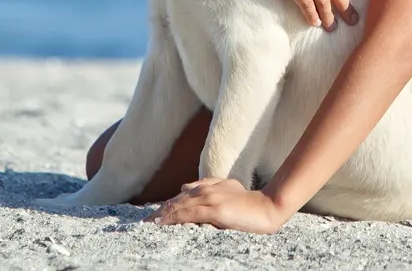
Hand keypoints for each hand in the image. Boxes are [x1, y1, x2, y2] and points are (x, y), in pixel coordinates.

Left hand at [145, 178, 289, 232]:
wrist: (268, 207)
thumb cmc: (250, 203)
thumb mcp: (228, 189)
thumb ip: (208, 186)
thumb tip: (185, 187)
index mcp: (209, 186)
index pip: (181, 196)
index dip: (166, 206)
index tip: (153, 215)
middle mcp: (206, 190)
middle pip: (176, 201)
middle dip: (159, 212)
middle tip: (144, 223)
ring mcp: (210, 198)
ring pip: (179, 206)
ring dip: (161, 216)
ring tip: (148, 225)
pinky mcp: (215, 209)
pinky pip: (188, 214)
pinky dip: (173, 218)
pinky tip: (163, 223)